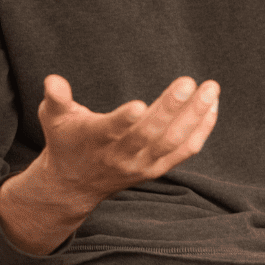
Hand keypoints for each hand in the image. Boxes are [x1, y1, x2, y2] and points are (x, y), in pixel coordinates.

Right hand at [0, 74, 220, 253]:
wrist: (75, 184)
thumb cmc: (67, 140)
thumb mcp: (53, 118)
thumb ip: (56, 99)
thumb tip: (52, 80)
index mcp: (94, 140)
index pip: (111, 131)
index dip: (123, 120)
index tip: (140, 104)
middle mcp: (120, 156)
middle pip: (149, 135)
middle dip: (170, 109)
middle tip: (187, 82)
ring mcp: (142, 164)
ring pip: (173, 142)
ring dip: (195, 116)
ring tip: (211, 89)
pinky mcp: (157, 169)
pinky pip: (185, 150)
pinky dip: (202, 129)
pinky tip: (212, 105)